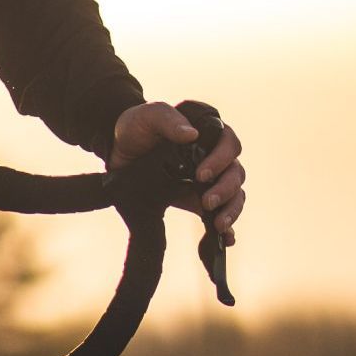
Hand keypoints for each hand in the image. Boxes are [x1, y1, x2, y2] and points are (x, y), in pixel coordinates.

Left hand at [109, 100, 246, 246]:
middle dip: (226, 189)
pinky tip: (227, 239)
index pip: (229, 144)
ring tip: (218, 224)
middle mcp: (214, 157)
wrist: (119, 150)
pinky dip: (229, 228)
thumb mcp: (148, 116)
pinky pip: (222, 213)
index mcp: (208, 134)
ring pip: (234, 195)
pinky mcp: (198, 198)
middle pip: (236, 173)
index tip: (202, 174)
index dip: (221, 159)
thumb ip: (168, 119)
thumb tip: (191, 134)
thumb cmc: (137, 127)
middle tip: (207, 201)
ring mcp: (209, 180)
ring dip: (231, 210)